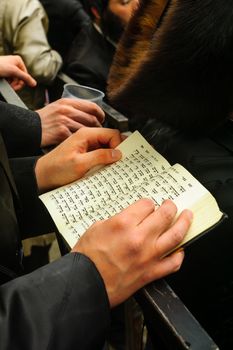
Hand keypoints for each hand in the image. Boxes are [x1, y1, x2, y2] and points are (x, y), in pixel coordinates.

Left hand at [0, 55, 35, 89]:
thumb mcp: (14, 72)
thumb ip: (25, 78)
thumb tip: (34, 84)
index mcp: (18, 60)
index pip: (25, 75)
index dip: (21, 82)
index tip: (16, 87)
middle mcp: (14, 63)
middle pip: (20, 78)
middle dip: (16, 83)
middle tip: (11, 87)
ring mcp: (9, 68)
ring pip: (14, 80)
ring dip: (11, 84)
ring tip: (6, 83)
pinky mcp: (4, 72)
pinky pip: (9, 79)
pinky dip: (7, 82)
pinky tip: (3, 81)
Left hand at [35, 127, 121, 191]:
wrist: (43, 176)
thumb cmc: (57, 169)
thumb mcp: (80, 164)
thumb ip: (100, 156)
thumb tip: (117, 153)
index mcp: (86, 134)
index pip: (111, 133)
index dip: (118, 144)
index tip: (119, 158)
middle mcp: (87, 137)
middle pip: (110, 139)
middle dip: (117, 150)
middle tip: (120, 163)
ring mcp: (86, 145)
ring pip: (107, 147)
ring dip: (111, 157)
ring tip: (113, 167)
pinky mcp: (86, 154)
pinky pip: (100, 154)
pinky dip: (105, 161)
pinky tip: (105, 169)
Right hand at [37, 98, 104, 146]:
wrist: (28, 128)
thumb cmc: (43, 120)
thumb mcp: (57, 107)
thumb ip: (71, 109)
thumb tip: (88, 113)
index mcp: (67, 102)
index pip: (92, 106)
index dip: (100, 114)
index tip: (102, 119)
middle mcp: (67, 110)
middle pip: (92, 119)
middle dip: (98, 128)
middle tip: (99, 133)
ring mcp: (64, 121)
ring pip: (87, 130)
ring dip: (92, 137)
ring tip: (92, 141)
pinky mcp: (61, 133)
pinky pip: (78, 139)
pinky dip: (82, 143)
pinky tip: (83, 146)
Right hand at [73, 199, 192, 306]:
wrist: (85, 284)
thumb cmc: (87, 259)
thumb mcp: (97, 228)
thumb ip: (117, 220)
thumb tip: (130, 218)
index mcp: (123, 224)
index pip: (147, 204)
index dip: (148, 203)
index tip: (147, 206)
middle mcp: (139, 238)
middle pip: (165, 215)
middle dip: (170, 206)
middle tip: (171, 205)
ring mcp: (148, 256)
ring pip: (176, 236)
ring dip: (184, 223)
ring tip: (187, 217)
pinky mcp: (150, 273)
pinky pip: (173, 263)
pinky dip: (180, 255)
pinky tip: (180, 249)